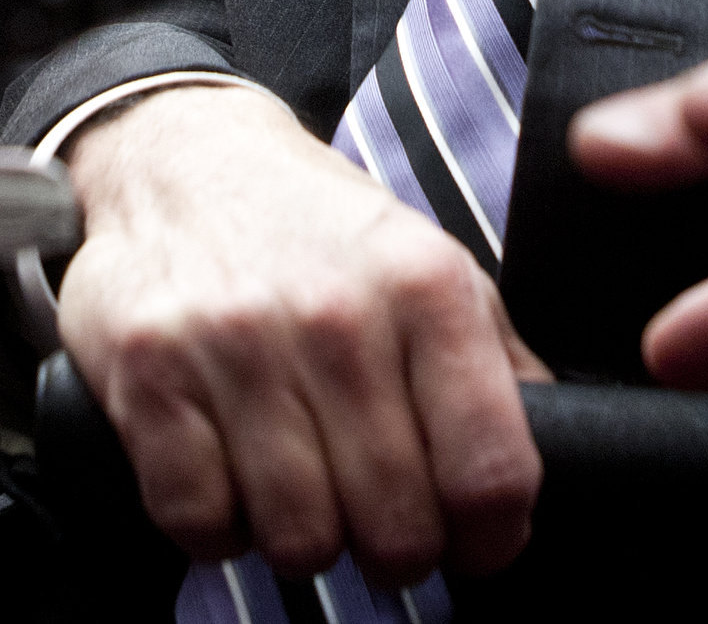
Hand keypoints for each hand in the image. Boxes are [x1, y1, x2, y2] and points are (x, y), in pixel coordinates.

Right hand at [58, 85, 548, 585]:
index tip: (478, 543)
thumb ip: (495, 358)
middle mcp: (334, 316)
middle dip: (397, 551)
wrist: (179, 156)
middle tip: (379, 520)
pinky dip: (218, 526)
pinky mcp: (149, 375)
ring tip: (302, 488)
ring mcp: (234, 347)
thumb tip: (558, 448)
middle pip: (397, 528)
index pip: (490, 472)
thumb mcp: (429, 262)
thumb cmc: (315, 228)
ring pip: (300, 539)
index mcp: (424, 286)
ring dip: (305, 539)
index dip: (493, 539)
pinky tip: (230, 475)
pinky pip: (200, 521)